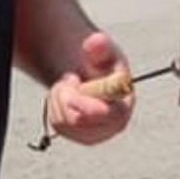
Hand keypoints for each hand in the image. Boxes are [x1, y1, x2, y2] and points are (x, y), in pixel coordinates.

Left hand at [45, 32, 134, 146]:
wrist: (88, 73)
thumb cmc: (100, 62)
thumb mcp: (102, 50)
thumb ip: (100, 45)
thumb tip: (95, 42)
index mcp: (124, 105)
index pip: (110, 116)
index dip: (87, 104)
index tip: (72, 84)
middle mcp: (112, 126)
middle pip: (79, 122)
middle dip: (67, 97)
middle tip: (69, 78)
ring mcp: (94, 134)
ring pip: (65, 124)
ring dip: (59, 100)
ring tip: (69, 84)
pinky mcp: (76, 136)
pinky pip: (57, 126)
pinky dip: (54, 108)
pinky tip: (64, 96)